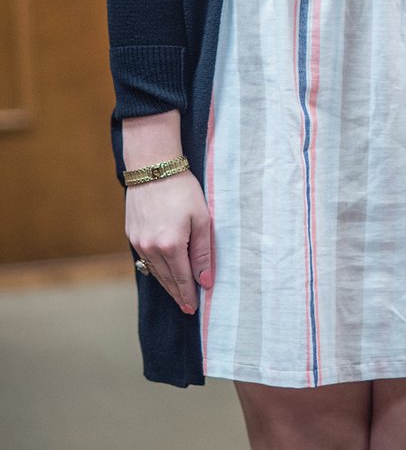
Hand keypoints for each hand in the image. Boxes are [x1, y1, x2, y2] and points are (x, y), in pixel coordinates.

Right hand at [125, 170, 212, 313]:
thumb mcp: (201, 218)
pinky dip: (155, 269)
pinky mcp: (131, 234)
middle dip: (178, 294)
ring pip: (154, 272)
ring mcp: (138, 242)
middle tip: (187, 307)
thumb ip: (203, 252)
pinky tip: (162, 272)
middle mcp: (151, 248)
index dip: (189, 295)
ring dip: (166, 284)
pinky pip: (145, 259)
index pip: (182, 280)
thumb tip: (205, 281)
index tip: (194, 308)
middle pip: (167, 279)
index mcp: (171, 246)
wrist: (152, 166)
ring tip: (177, 294)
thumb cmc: (182, 188)